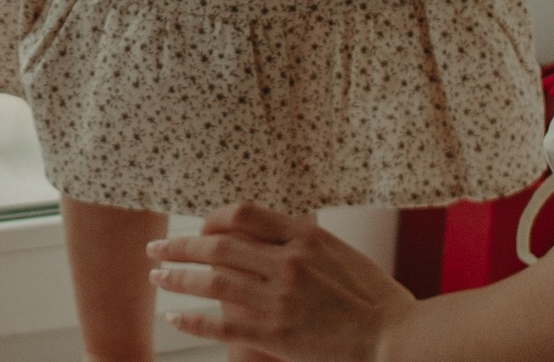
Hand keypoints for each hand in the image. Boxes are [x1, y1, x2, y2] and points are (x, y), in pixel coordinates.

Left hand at [150, 204, 415, 361]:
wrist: (397, 340)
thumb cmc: (376, 299)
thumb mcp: (341, 253)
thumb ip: (305, 241)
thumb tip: (271, 232)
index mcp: (306, 236)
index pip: (244, 214)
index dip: (213, 218)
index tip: (198, 228)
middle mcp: (289, 263)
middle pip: (219, 244)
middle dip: (181, 246)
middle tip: (156, 248)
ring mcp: (281, 300)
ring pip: (213, 282)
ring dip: (178, 278)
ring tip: (156, 278)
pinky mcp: (276, 336)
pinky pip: (223, 326)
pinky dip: (194, 320)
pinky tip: (175, 317)